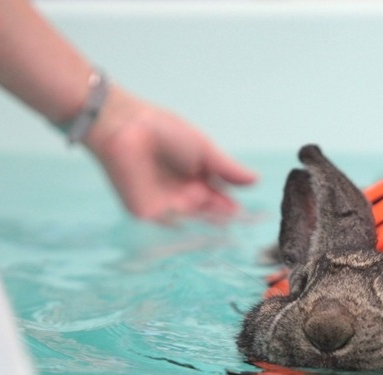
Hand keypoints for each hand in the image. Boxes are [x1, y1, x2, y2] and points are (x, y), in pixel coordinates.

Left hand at [83, 86, 256, 221]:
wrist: (126, 128)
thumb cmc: (165, 131)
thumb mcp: (204, 150)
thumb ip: (228, 169)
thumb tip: (256, 180)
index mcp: (198, 178)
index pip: (221, 200)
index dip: (235, 210)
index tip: (253, 218)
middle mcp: (183, 194)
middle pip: (209, 215)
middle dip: (224, 222)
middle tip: (241, 229)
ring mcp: (166, 206)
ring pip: (192, 224)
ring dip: (208, 230)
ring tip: (225, 236)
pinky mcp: (146, 214)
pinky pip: (169, 229)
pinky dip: (184, 234)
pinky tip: (200, 237)